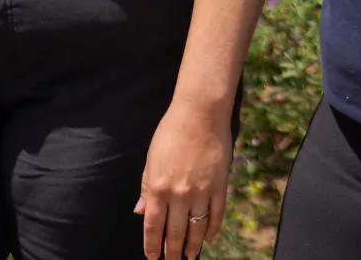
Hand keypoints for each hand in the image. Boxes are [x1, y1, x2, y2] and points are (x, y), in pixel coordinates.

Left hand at [135, 100, 231, 259]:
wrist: (199, 114)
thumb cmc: (170, 133)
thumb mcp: (151, 160)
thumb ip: (147, 188)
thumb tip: (141, 212)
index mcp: (158, 187)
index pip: (153, 225)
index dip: (152, 245)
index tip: (152, 257)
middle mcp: (179, 195)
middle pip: (175, 232)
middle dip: (171, 251)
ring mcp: (201, 193)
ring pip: (197, 229)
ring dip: (193, 245)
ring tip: (190, 256)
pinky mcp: (219, 187)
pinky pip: (216, 216)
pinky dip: (212, 230)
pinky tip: (209, 240)